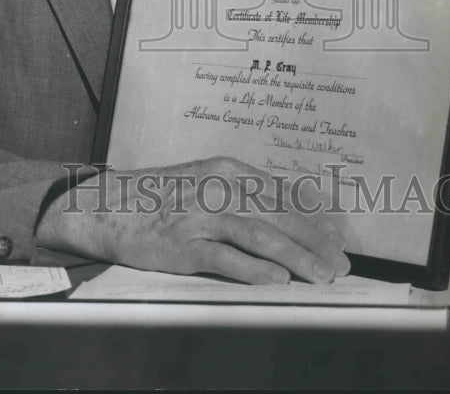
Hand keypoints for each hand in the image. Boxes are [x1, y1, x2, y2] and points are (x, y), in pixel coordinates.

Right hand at [36, 156, 349, 284]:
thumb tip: (290, 211)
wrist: (109, 206)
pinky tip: (277, 280)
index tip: (339, 239)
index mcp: (228, 170)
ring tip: (321, 276)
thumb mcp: (206, 181)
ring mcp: (199, 216)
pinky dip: (254, 269)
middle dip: (315, 242)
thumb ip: (244, 194)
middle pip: (278, 215)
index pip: (282, 195)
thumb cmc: (162, 197)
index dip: (314, 219)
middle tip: (340, 264)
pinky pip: (224, 257)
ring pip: (259, 235)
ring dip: (296, 257)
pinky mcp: (181, 245)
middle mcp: (218, 188)